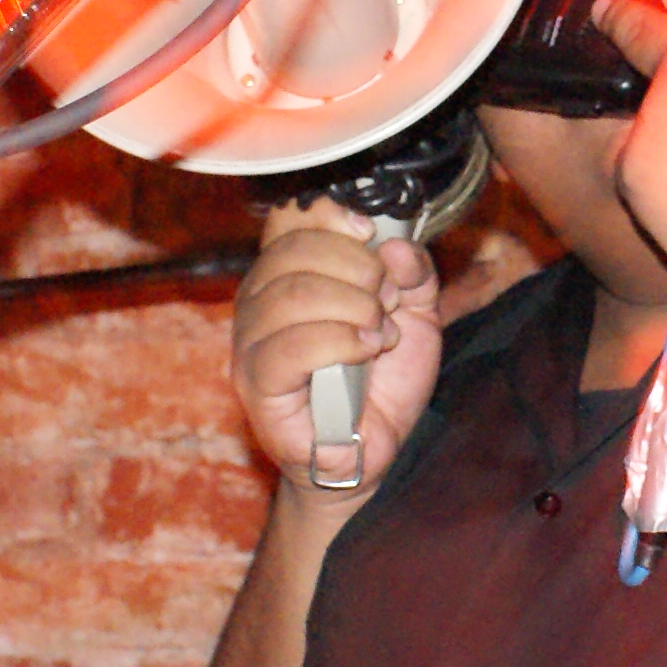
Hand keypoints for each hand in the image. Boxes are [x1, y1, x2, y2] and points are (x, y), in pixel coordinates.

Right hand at [229, 200, 440, 495]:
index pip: (287, 219)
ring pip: (293, 294)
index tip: (371, 234)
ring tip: (381, 331)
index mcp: (290, 272)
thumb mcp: (415, 316)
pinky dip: (339, 341)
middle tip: (387, 298)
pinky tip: (366, 350)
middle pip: (295, 251)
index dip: (330, 215)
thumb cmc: (380, 382)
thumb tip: (396, 247)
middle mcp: (259, 299)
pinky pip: (289, 347)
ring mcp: (251, 342)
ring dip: (353, 306)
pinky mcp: (256, 384)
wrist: (370, 451)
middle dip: (357, 267)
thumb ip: (415, 273)